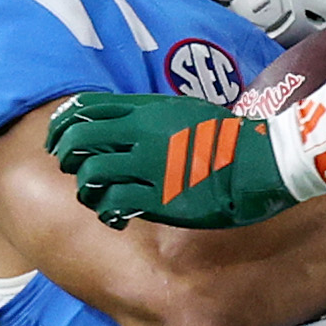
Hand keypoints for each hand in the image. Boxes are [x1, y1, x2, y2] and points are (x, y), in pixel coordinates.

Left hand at [46, 93, 295, 229]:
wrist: (265, 162)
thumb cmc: (232, 138)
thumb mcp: (188, 112)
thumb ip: (153, 115)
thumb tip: (127, 120)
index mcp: (149, 110)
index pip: (85, 109)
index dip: (63, 125)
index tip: (60, 139)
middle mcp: (143, 134)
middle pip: (78, 140)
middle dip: (66, 157)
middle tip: (74, 170)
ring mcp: (150, 166)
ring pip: (89, 175)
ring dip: (86, 189)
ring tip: (97, 198)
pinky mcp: (159, 198)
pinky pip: (113, 205)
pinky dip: (107, 213)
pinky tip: (117, 217)